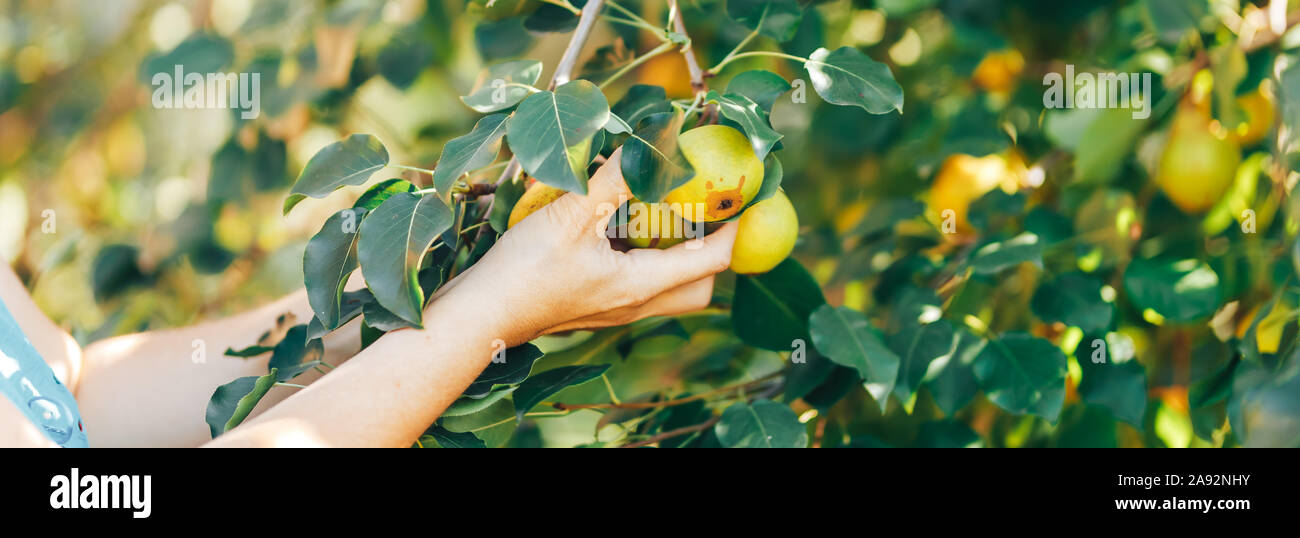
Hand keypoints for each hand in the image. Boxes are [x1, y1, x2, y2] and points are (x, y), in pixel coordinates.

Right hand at [443, 149, 737, 346]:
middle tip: (705, 209)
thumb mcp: (571, 215)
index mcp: (640, 286)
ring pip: (670, 288)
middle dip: (712, 250)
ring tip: (666, 211)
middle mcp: (635, 304)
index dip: (734, 227)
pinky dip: (645, 256)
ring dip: (677, 253)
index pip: (712, 260)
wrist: (480, 316)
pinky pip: (640, 284)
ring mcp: (616, 309)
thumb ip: (615, 178)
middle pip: (699, 287)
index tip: (742, 195)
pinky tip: (620, 224)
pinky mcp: (596, 305)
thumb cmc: (523, 271)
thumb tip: (651, 143)